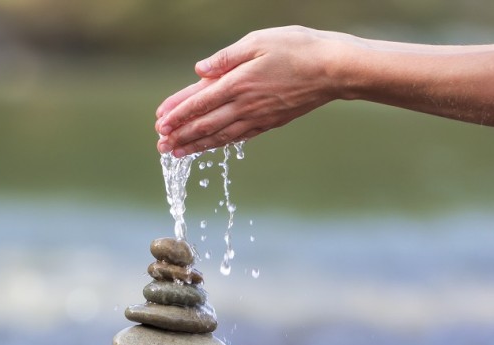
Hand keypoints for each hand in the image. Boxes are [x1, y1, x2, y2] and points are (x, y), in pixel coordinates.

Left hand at [155, 27, 354, 156]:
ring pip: (220, 137)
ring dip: (195, 146)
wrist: (333, 70)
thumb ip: (225, 58)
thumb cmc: (297, 48)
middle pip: (205, 125)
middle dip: (180, 136)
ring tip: (176, 154)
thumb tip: (200, 71)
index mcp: (238, 83)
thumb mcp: (258, 41)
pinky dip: (219, 144)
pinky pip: (238, 137)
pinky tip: (210, 147)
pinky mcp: (270, 123)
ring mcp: (258, 118)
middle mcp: (245, 106)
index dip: (177, 114)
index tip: (159, 123)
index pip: (199, 103)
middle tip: (160, 146)